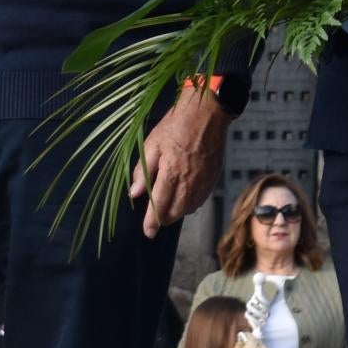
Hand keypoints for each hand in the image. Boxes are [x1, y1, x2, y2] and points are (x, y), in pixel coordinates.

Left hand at [130, 86, 230, 239]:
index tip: (148, 233)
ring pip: (189, 208)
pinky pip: (201, 199)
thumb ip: (142, 171)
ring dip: (178, 212)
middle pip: (176, 212)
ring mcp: (204, 180)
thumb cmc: (176, 126)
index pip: (160, 205)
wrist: (207, 113)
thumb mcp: (151, 144)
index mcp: (171, 172)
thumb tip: (134, 193)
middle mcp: (189, 181)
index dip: (152, 222)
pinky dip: (191, 204)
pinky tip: (184, 197)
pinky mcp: (213, 177)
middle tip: (155, 218)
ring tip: (169, 208)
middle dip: (164, 218)